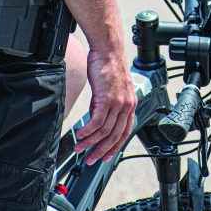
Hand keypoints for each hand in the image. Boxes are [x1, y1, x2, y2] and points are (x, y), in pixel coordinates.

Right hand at [75, 45, 136, 163]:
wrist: (108, 50)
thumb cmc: (108, 66)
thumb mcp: (110, 90)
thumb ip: (106, 106)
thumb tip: (95, 121)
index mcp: (130, 104)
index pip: (124, 132)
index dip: (115, 147)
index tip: (105, 156)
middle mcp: (127, 106)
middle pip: (114, 136)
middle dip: (101, 151)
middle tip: (90, 159)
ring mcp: (118, 103)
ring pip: (104, 131)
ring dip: (90, 143)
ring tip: (79, 148)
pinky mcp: (107, 99)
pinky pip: (97, 122)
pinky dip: (87, 131)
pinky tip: (80, 135)